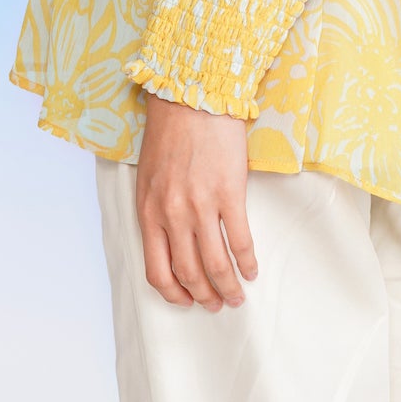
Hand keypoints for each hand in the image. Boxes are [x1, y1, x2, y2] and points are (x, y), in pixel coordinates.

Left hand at [134, 92, 258, 311]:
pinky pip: (240, 239)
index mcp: (148, 212)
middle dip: (204, 296)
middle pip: (189, 273)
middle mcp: (172, 215)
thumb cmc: (170, 132)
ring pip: (215, 264)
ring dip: (227, 287)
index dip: (174, 293)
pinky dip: (246, 261)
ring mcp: (201, 206)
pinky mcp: (229, 192)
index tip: (187, 300)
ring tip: (236, 297)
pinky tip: (251, 269)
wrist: (193, 96)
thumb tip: (172, 242)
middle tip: (216, 305)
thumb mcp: (149, 177)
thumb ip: (157, 211)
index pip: (157, 271)